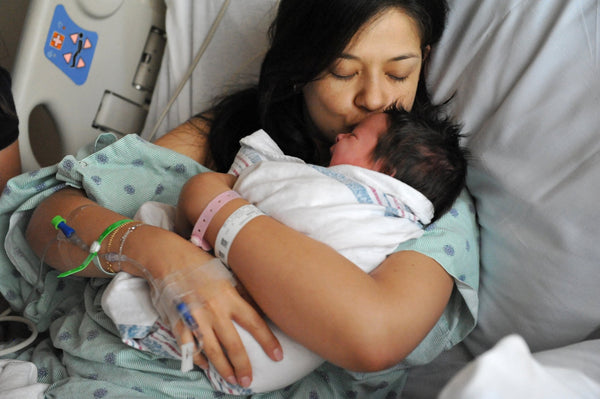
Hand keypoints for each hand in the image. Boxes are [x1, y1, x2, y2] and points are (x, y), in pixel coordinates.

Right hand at [148, 257, 281, 387]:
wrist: (169, 258)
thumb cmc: (201, 265)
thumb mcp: (227, 275)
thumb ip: (242, 293)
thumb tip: (260, 308)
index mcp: (229, 296)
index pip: (254, 322)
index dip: (268, 341)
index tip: (277, 356)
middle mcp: (214, 310)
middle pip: (233, 344)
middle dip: (243, 365)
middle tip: (249, 380)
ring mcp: (196, 318)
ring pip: (212, 350)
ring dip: (223, 368)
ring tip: (232, 380)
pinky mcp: (179, 322)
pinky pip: (189, 347)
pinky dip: (197, 358)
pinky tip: (205, 366)